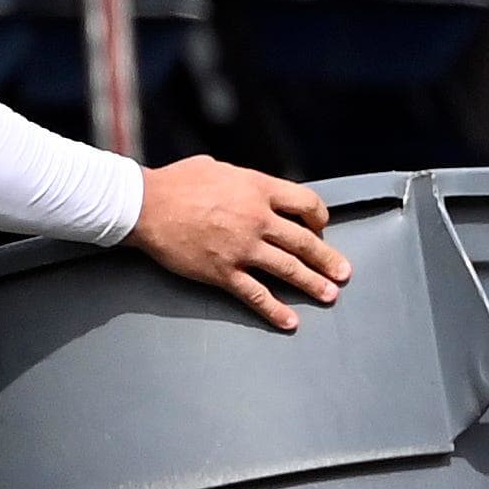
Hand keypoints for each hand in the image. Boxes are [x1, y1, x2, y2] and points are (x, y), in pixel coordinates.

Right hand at [128, 156, 351, 330]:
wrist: (144, 206)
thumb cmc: (177, 182)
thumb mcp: (219, 168)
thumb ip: (244, 180)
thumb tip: (254, 186)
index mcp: (259, 190)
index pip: (307, 204)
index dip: (319, 217)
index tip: (321, 227)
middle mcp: (257, 219)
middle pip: (304, 241)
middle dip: (328, 259)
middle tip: (344, 273)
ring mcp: (242, 248)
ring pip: (288, 269)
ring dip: (313, 284)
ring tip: (330, 295)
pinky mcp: (223, 272)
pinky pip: (256, 294)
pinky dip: (275, 310)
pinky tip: (290, 321)